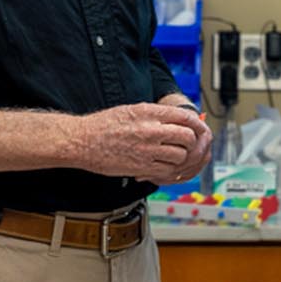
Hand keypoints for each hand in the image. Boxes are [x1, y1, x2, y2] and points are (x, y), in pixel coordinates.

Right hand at [75, 102, 207, 181]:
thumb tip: (179, 119)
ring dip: (182, 157)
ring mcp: (146, 149)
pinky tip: (166, 167)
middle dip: (193, 142)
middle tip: (190, 145)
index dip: (197, 124)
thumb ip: (156, 114)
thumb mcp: (132, 110)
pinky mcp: (140, 166)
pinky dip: (171, 171)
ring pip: (181, 155)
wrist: (81, 141)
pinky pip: (167, 171)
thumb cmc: (104, 125)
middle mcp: (150, 129)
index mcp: (149, 112)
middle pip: (188, 137)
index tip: (199, 129)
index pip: (185, 116)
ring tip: (175, 156)